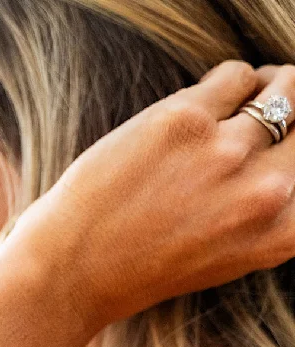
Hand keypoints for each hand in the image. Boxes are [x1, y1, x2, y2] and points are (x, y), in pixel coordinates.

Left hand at [1, 60, 294, 332]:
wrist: (74, 272)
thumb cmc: (143, 269)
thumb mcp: (227, 256)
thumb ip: (267, 214)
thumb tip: (287, 165)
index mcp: (282, 233)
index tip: (288, 142)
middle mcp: (267, 192)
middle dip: (294, 111)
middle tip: (271, 110)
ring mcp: (229, 152)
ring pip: (285, 85)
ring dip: (269, 86)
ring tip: (241, 103)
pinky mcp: (185, 120)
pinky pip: (234, 74)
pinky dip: (227, 84)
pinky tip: (202, 105)